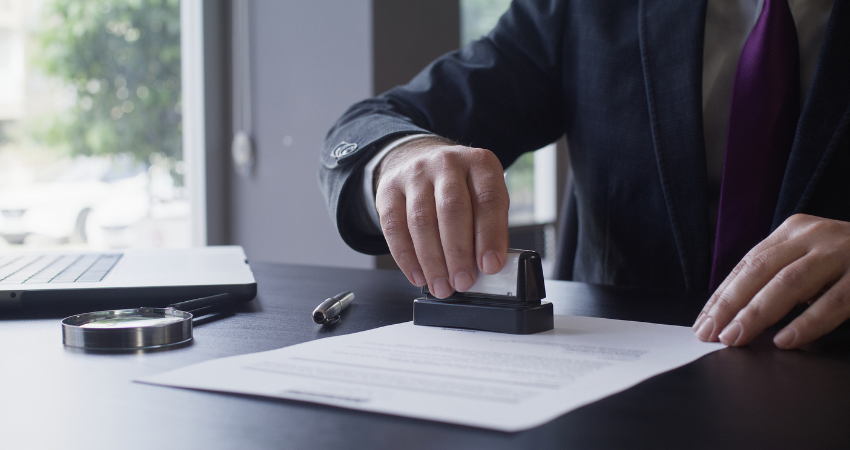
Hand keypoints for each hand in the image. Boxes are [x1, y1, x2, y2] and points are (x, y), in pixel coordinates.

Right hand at [374, 137, 509, 298]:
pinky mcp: (388, 189)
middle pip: (452, 209)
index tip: (490, 266)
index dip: (490, 236)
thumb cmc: (459, 187)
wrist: (419, 160)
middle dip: (458, 253)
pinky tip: (418, 275)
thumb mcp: (483, 196)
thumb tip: (488, 266)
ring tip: (442, 285)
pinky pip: (395, 227)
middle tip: (463, 281)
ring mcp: (415, 174)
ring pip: (421, 220)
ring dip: (432, 261)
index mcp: (479, 163)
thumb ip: (491, 227)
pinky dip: (406, 257)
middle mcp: (447, 163)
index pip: (488, 199)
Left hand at [693, 214, 849, 348]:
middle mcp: (816, 234)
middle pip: (761, 270)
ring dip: (758, 314)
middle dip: (731, 305)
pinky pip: (836, 301)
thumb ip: (780, 276)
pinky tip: (786, 340)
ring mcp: (845, 251)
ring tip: (737, 338)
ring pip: (790, 284)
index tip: (702, 322)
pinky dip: (808, 323)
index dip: (722, 294)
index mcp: (795, 230)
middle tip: (712, 334)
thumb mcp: (813, 259)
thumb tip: (733, 313)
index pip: (747, 263)